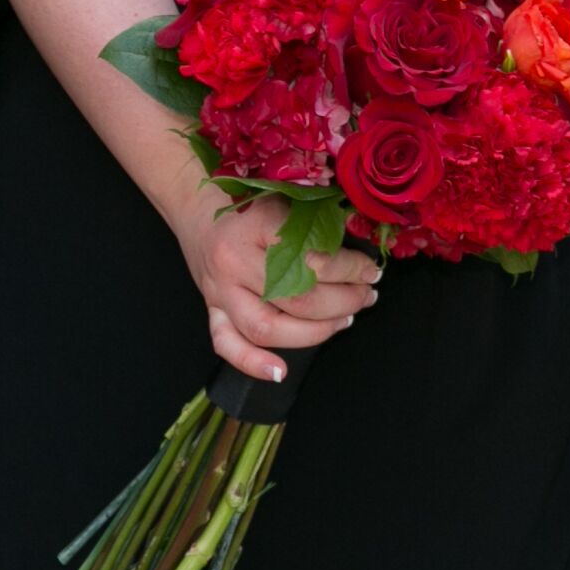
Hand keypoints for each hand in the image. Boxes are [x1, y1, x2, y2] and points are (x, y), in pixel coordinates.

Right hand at [190, 193, 379, 382]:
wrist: (198, 209)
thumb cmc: (249, 204)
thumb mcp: (285, 198)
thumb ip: (318, 221)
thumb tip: (362, 249)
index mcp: (258, 226)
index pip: (313, 257)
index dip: (351, 269)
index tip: (371, 271)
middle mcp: (235, 262)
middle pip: (296, 297)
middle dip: (342, 302)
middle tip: (365, 297)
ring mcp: (220, 292)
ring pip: (266, 328)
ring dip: (312, 333)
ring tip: (343, 321)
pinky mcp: (212, 310)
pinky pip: (227, 344)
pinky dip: (252, 363)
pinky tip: (280, 372)